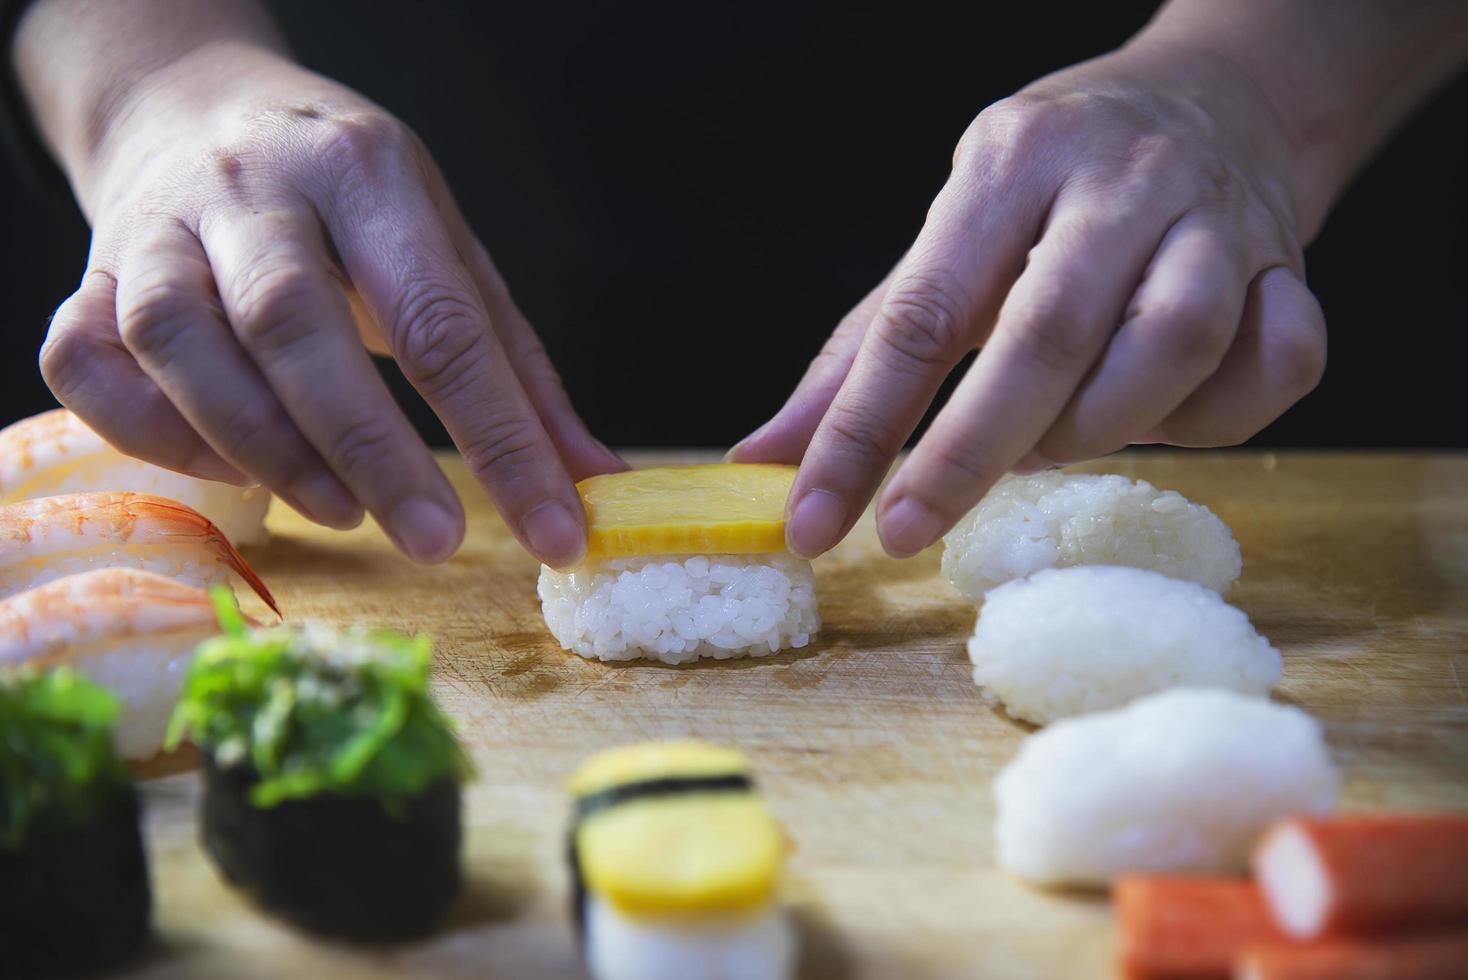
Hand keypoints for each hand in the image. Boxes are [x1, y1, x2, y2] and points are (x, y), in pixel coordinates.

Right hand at [37, 44, 620, 564]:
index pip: (440, 315)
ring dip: (260, 446)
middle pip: (293, 322)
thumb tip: (594, 482)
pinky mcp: (89, 273)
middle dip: (369, 446)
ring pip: (177, 341)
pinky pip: (86, 362)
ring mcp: (155, 226)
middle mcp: (253, 187)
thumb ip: (515, 368)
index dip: (501, 436)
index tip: (552, 530)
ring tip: (338, 511)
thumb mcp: (447, 249)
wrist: (197, 108)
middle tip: (435, 540)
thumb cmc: (346, 201)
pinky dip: (151, 434)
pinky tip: (227, 470)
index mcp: (366, 172)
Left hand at [732, 46, 1328, 558]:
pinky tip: (1162, 410)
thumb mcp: (951, 236)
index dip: (860, 430)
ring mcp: (1218, 218)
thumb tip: (762, 459)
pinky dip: (1217, 416)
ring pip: (1173, 346)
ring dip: (1100, 426)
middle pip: (1048, 335)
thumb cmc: (1056, 188)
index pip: (920, 312)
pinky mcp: (1293, 264)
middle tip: (909, 528)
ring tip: (1049, 440)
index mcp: (1009, 164)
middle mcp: (1118, 180)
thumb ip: (862, 351)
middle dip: (969, 452)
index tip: (814, 519)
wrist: (1218, 97)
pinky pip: (1278, 364)